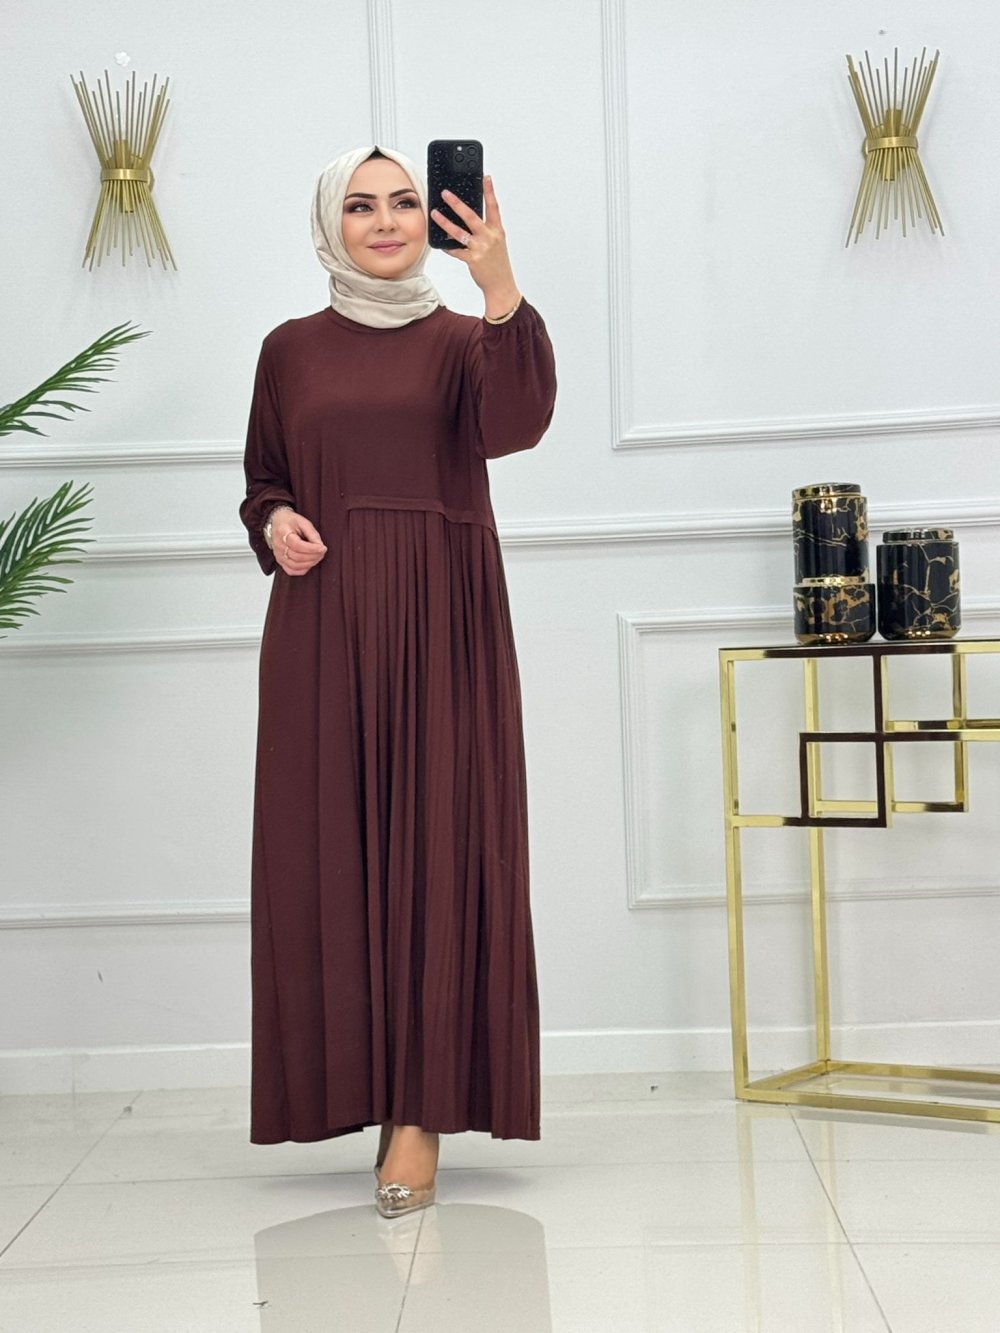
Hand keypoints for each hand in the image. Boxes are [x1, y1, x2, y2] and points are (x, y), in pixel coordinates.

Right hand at [271, 509, 326, 575]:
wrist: (277, 522)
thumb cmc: (290, 521)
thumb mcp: (303, 522)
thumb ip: (312, 534)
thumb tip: (320, 546)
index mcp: (282, 532)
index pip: (297, 545)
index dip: (312, 549)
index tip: (323, 548)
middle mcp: (278, 546)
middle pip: (297, 557)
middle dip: (313, 556)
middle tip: (322, 552)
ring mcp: (278, 555)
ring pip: (295, 565)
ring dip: (310, 563)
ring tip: (318, 556)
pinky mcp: (280, 561)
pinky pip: (291, 571)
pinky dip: (302, 569)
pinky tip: (309, 563)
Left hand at [430, 176, 520, 317]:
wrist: (501, 285)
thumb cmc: (498, 264)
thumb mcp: (496, 243)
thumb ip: (485, 230)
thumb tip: (468, 217)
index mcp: (497, 231)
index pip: (493, 207)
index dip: (489, 191)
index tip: (486, 177)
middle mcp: (489, 237)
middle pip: (471, 216)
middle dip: (457, 203)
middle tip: (446, 193)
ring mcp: (480, 249)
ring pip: (459, 232)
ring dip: (445, 222)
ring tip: (434, 214)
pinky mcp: (472, 260)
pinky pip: (456, 250)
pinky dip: (447, 246)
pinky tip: (440, 242)